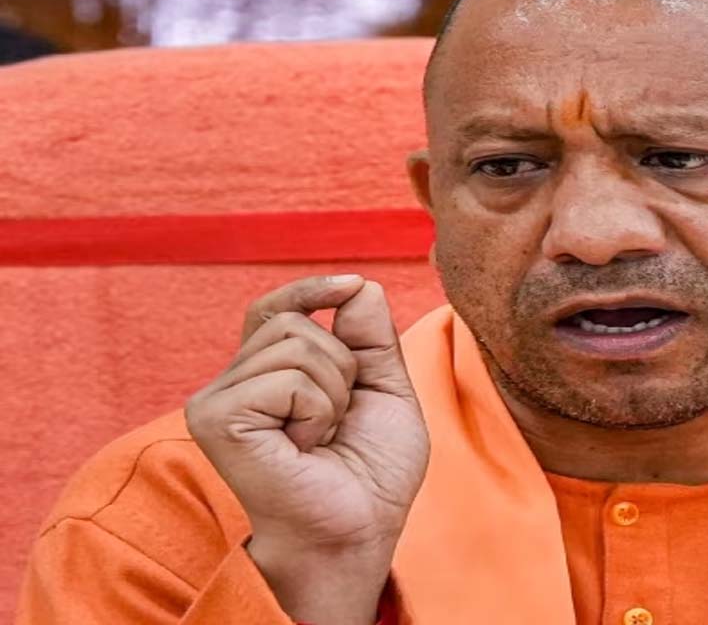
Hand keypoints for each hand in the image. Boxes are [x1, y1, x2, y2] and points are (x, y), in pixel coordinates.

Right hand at [186, 275, 428, 624]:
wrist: (357, 529)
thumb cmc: (370, 473)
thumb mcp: (386, 389)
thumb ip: (371, 337)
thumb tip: (358, 284)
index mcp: (267, 374)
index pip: (277, 308)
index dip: (311, 289)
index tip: (351, 286)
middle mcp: (234, 382)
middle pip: (296, 319)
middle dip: (343, 365)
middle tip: (337, 422)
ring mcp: (218, 399)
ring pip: (295, 342)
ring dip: (333, 391)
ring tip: (322, 437)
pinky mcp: (215, 417)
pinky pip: (287, 377)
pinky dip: (316, 409)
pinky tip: (305, 446)